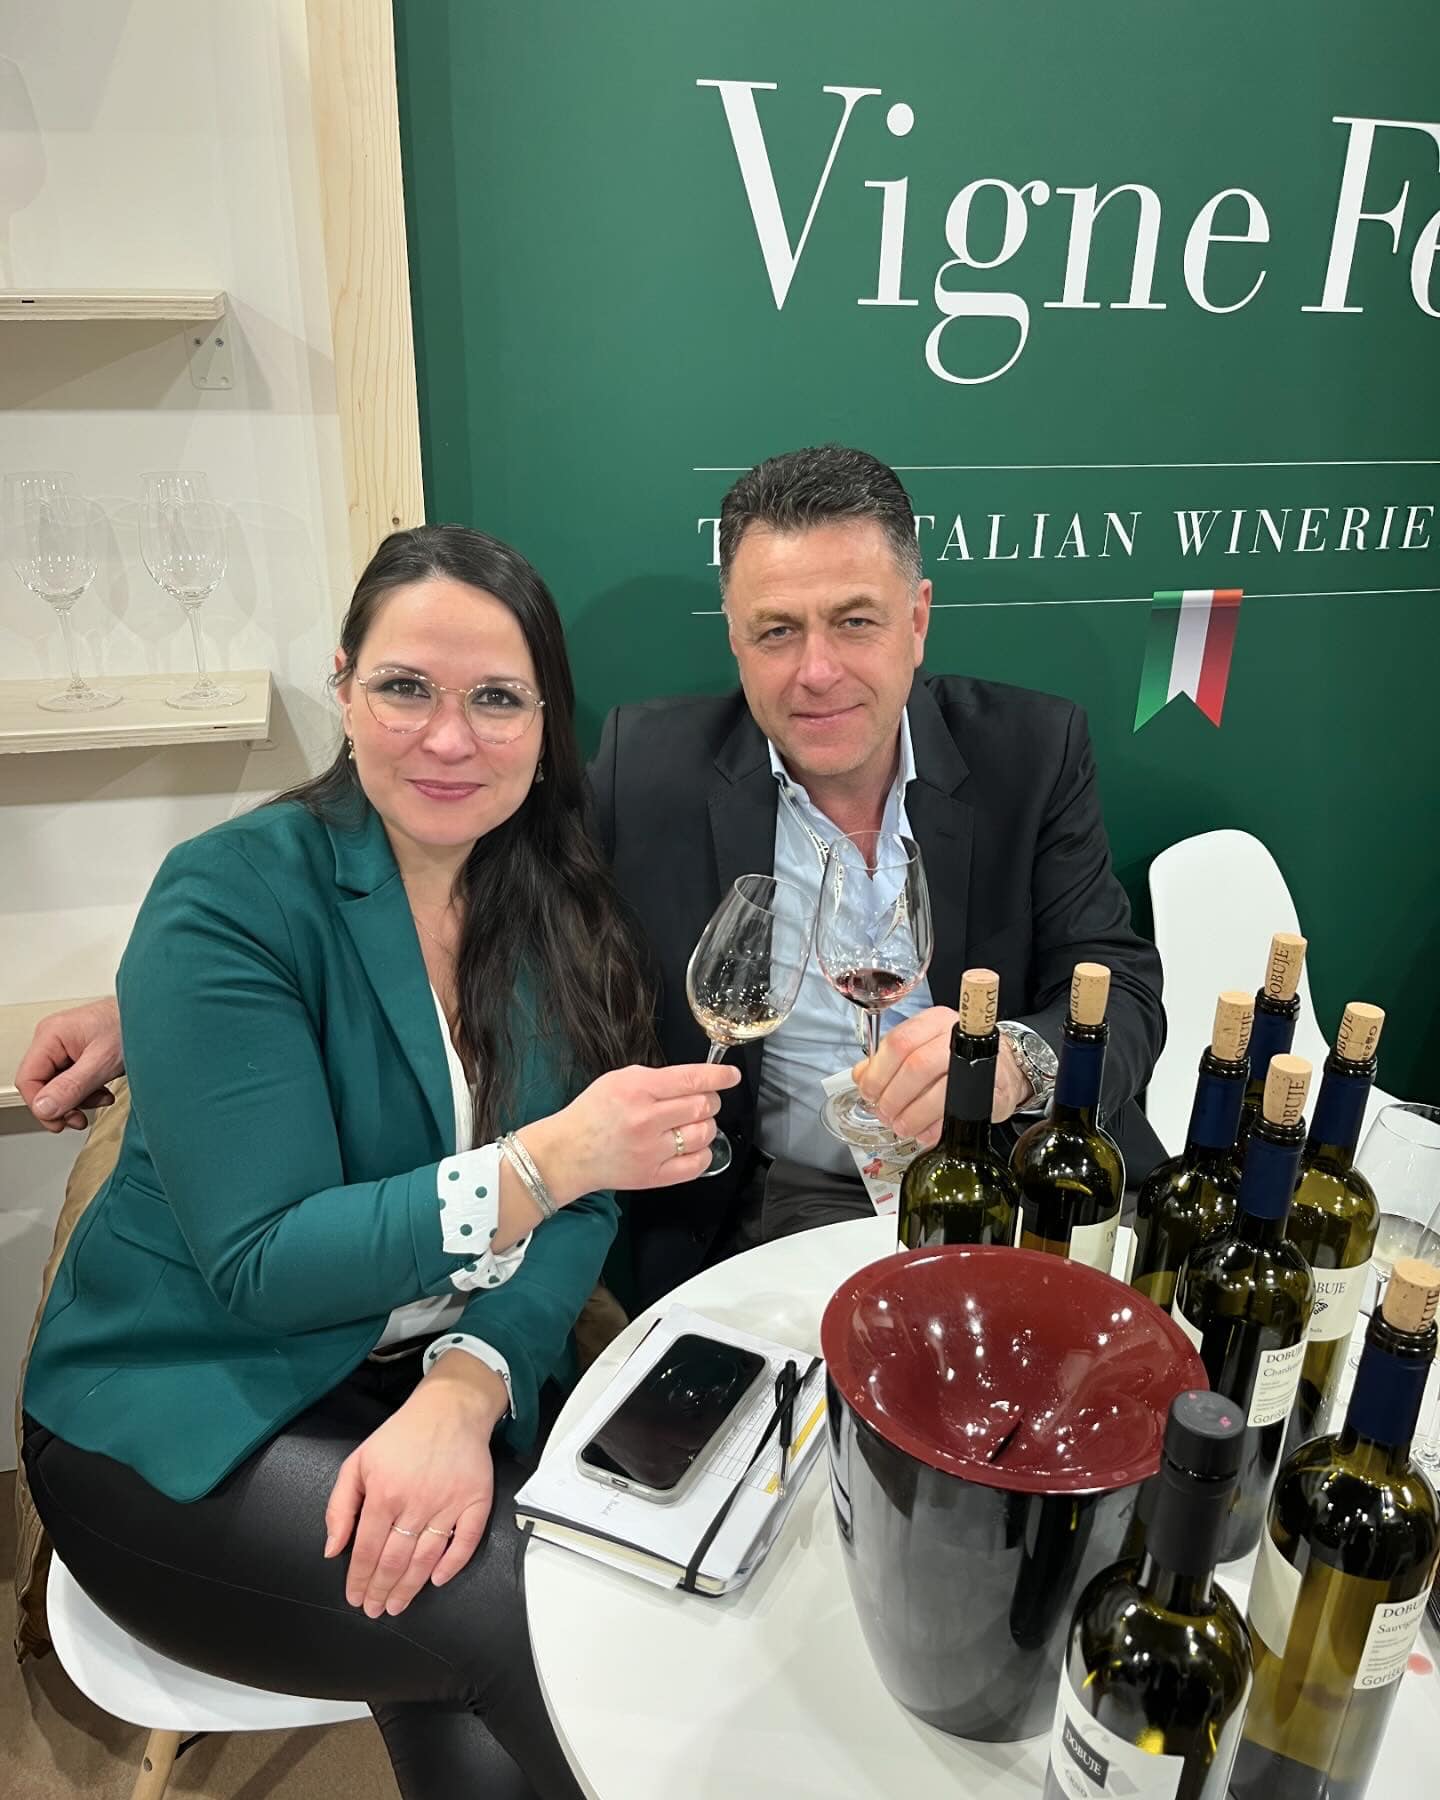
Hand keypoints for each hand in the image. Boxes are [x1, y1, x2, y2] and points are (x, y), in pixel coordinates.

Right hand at [16, 998, 123, 1131]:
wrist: (156, 1015)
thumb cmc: (133, 1025)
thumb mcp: (102, 1062)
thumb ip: (71, 1087)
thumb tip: (43, 1108)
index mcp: (51, 1035)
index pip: (28, 1079)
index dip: (41, 1106)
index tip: (59, 1122)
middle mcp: (54, 1038)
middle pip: (42, 1084)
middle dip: (62, 1105)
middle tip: (78, 1119)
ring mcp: (66, 1045)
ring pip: (58, 1085)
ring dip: (78, 1100)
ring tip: (100, 1099)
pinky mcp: (80, 1052)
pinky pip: (72, 1080)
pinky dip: (87, 1091)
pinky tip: (103, 1092)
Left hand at [323, 1352, 507, 1616]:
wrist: (450, 1409)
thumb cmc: (400, 1436)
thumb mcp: (358, 1462)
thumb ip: (340, 1506)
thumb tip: (332, 1550)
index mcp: (384, 1493)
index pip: (367, 1550)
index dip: (359, 1579)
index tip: (355, 1598)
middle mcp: (416, 1503)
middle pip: (395, 1560)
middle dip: (382, 1590)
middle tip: (375, 1610)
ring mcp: (449, 1504)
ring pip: (426, 1558)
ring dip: (410, 1587)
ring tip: (397, 1606)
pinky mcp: (476, 1500)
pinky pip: (465, 1542)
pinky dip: (452, 1565)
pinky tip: (437, 1580)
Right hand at [524, 1061, 741, 1200]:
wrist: (569, 1152)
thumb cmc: (593, 1113)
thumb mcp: (619, 1079)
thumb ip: (658, 1079)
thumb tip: (696, 1080)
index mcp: (638, 1090)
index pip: (691, 1080)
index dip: (718, 1076)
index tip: (731, 1075)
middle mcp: (646, 1120)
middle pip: (703, 1106)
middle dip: (709, 1101)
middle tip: (700, 1102)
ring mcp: (652, 1151)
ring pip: (704, 1133)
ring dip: (706, 1125)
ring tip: (692, 1124)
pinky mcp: (654, 1176)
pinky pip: (697, 1164)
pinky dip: (703, 1152)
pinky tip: (692, 1146)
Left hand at [852, 1008, 1034, 1141]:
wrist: (1004, 1069)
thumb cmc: (956, 1060)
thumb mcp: (921, 1050)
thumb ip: (888, 1061)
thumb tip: (861, 1075)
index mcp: (933, 1021)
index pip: (899, 1041)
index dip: (878, 1072)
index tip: (869, 1092)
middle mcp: (957, 1035)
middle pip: (916, 1065)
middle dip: (893, 1096)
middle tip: (885, 1113)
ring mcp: (978, 1061)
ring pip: (938, 1089)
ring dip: (913, 1115)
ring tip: (902, 1126)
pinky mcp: (993, 1089)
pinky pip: (959, 1110)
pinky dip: (935, 1127)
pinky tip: (925, 1132)